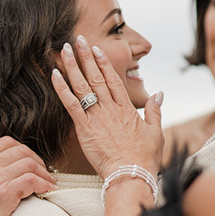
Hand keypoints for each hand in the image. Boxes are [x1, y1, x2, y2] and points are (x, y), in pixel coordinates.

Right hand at [0, 137, 54, 215]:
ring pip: (29, 163)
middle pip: (21, 151)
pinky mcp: (4, 194)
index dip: (24, 151)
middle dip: (37, 161)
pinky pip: (33, 180)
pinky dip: (45, 184)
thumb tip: (0, 171)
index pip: (6, 143)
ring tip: (50, 184)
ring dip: (44, 173)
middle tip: (45, 173)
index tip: (32, 163)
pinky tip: (49, 191)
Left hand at [51, 35, 163, 179]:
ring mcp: (97, 117)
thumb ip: (155, 110)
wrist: (131, 175)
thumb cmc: (144, 158)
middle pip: (96, 77)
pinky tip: (54, 75)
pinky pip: (71, 104)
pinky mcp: (85, 129)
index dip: (103, 62)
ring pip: (82, 86)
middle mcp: (111, 109)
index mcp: (127, 109)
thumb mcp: (156, 132)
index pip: (113, 79)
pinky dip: (62, 88)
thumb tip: (160, 93)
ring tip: (64, 49)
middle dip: (86, 57)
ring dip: (72, 66)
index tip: (96, 49)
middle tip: (77, 40)